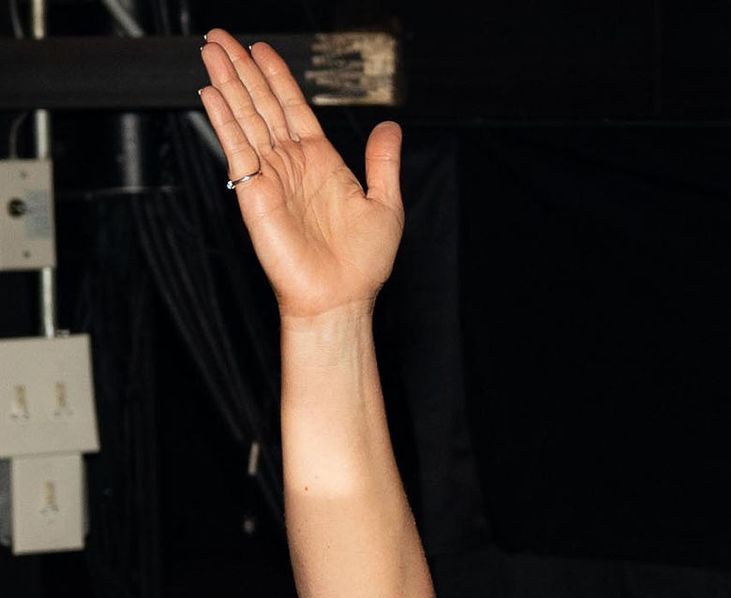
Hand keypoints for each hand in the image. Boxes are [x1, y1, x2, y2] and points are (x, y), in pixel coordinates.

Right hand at [198, 30, 403, 318]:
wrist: (341, 298)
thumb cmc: (363, 263)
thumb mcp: (386, 204)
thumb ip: (383, 162)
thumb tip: (390, 127)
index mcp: (321, 162)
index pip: (293, 108)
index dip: (277, 77)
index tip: (262, 49)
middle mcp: (292, 164)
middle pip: (262, 104)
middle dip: (243, 69)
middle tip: (222, 37)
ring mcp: (270, 176)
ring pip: (246, 118)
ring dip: (228, 83)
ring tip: (211, 50)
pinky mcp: (254, 192)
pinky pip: (236, 148)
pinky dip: (224, 119)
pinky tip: (211, 93)